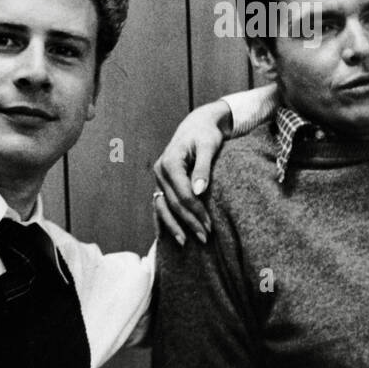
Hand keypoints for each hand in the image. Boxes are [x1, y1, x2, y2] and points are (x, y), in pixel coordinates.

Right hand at [152, 101, 229, 244]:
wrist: (198, 125)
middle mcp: (160, 171)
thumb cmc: (206, 134)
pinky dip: (163, 220)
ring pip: (162, 207)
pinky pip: (159, 204)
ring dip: (174, 226)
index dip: (196, 212)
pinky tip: (166, 236)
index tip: (210, 226)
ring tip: (185, 243)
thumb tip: (199, 192)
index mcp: (170, 162)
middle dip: (189, 222)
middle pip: (173, 203)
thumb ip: (203, 168)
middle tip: (205, 238)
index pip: (183, 194)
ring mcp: (158, 178)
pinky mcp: (162, 182)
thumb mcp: (208, 147)